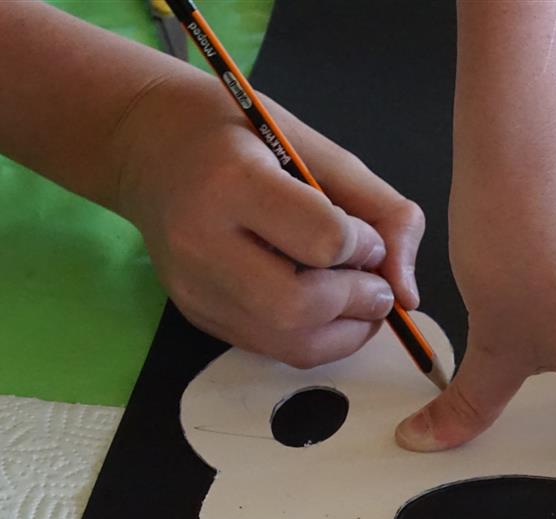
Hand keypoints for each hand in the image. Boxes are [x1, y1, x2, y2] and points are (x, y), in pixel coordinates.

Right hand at [111, 68, 424, 366]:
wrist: (146, 145)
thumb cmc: (234, 133)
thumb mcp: (310, 144)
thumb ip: (376, 207)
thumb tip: (409, 291)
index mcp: (231, 184)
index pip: (322, 241)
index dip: (363, 246)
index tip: (365, 234)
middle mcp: (202, 245)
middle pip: (300, 308)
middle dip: (357, 303)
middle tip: (376, 284)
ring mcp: (195, 289)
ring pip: (289, 343)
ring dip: (344, 331)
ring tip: (358, 298)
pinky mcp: (197, 316)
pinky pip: (272, 348)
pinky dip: (314, 336)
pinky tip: (323, 305)